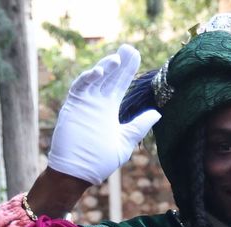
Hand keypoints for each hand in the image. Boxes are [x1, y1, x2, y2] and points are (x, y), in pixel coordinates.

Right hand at [47, 44, 160, 185]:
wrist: (78, 173)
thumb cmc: (100, 161)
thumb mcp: (125, 140)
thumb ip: (139, 125)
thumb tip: (157, 113)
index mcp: (108, 108)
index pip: (119, 84)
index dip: (127, 70)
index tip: (136, 56)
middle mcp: (96, 102)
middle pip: (109, 77)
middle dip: (119, 63)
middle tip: (130, 49)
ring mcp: (84, 103)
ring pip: (94, 79)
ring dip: (105, 67)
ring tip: (118, 59)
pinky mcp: (73, 107)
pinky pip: (79, 87)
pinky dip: (88, 78)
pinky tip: (100, 70)